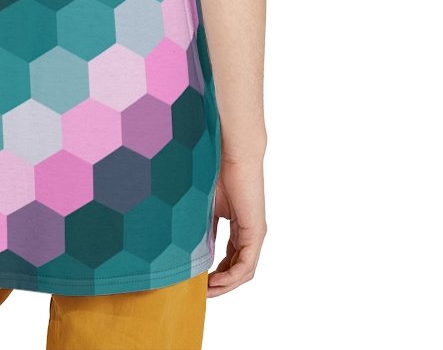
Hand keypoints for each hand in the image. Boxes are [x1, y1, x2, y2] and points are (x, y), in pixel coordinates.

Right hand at [207, 155, 265, 296]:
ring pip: (243, 271)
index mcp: (238, 225)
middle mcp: (249, 232)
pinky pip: (246, 264)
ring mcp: (254, 233)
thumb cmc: (215, 169)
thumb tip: (186, 249)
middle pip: (237, 268)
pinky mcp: (256, 231)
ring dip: (225, 285)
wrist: (231, 151)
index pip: (229, 257)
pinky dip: (232, 277)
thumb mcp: (203, 205)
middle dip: (219, 283)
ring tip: (206, 291)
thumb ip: (201, 226)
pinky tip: (216, 282)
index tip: (196, 279)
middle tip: (200, 291)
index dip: (214, 272)